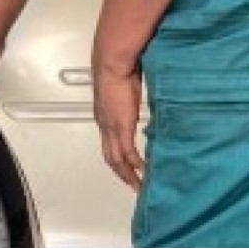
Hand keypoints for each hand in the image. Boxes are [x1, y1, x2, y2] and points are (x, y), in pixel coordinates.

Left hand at [94, 63, 144, 189]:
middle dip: (121, 172)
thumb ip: (128, 99)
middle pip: (110, 156)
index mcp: (104, 116)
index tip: (126, 167)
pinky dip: (135, 164)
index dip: (117, 157)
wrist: (112, 63)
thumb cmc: (118, 68)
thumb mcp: (124, 88)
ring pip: (116, 158)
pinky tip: (144, 171)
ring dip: (127, 174)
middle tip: (133, 184)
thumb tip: (136, 101)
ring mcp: (112, 127)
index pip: (109, 143)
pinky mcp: (121, 126)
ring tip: (139, 185)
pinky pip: (127, 152)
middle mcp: (105, 125)